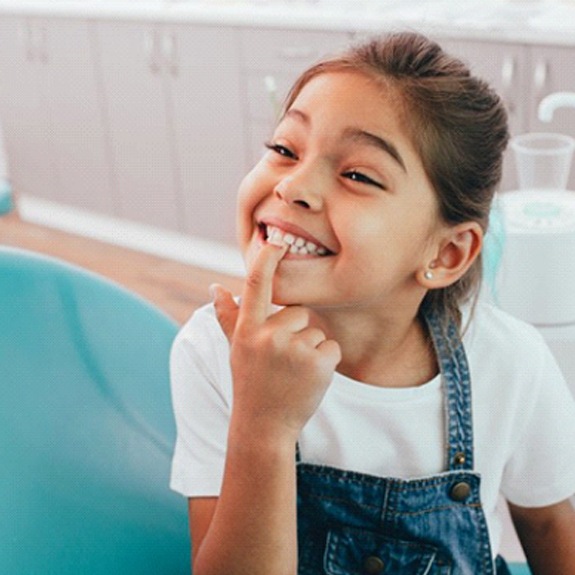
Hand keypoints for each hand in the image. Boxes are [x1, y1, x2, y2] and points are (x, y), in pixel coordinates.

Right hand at [212, 242, 340, 440]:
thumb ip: (228, 317)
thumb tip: (215, 287)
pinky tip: (309, 380)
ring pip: (316, 331)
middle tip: (283, 361)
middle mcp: (268, 336)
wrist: (264, 427)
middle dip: (296, 332)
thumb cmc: (250, 383)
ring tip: (293, 373)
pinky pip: (332, 347)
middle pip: (298, 312)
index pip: (255, 284)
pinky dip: (326, 362)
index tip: (276, 242)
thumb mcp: (236, 349)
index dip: (267, 259)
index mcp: (247, 329)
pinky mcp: (318, 363)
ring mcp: (293, 349)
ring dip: (310, 350)